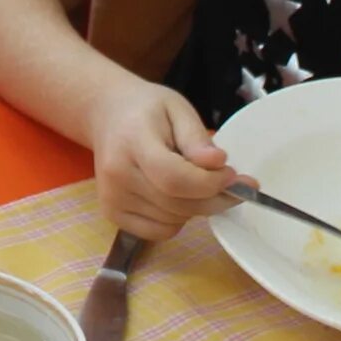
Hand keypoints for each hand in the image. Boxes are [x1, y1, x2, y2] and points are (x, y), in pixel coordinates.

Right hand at [89, 78, 237, 239]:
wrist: (108, 115)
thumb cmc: (146, 109)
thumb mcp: (177, 108)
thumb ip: (197, 138)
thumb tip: (217, 163)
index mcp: (132, 142)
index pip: (174, 179)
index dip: (210, 183)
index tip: (232, 175)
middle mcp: (116, 175)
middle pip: (177, 205)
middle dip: (214, 199)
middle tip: (231, 184)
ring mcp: (111, 198)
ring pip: (173, 221)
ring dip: (196, 208)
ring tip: (194, 182)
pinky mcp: (112, 214)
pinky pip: (160, 232)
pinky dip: (177, 220)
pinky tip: (175, 196)